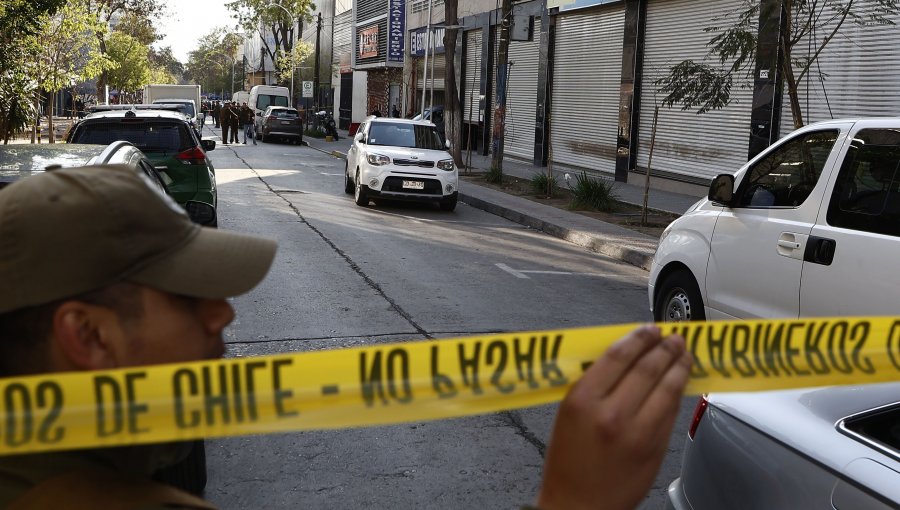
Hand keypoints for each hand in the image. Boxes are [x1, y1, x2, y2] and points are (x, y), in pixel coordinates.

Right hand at [537, 325, 691, 509]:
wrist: (578, 505)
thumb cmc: (567, 461)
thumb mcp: (567, 414)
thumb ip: (593, 385)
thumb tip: (624, 357)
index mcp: (583, 400)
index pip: (618, 356)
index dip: (638, 338)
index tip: (648, 330)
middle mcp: (611, 414)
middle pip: (647, 368)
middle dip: (664, 348)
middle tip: (673, 337)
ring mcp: (637, 432)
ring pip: (666, 389)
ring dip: (679, 366)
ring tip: (684, 354)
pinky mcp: (655, 448)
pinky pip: (671, 413)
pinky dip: (677, 393)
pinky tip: (680, 382)